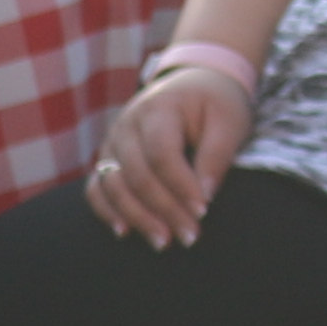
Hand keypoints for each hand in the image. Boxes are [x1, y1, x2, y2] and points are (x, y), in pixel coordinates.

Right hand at [87, 63, 247, 246]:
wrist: (194, 83)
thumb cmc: (216, 103)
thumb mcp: (229, 119)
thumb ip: (217, 154)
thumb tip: (205, 196)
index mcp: (159, 107)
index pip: (162, 154)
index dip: (181, 186)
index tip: (203, 212)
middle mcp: (127, 123)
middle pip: (137, 174)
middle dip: (163, 210)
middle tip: (190, 237)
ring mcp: (113, 140)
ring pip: (113, 185)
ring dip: (137, 217)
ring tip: (163, 242)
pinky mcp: (108, 156)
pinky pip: (97, 188)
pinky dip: (107, 211)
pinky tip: (125, 232)